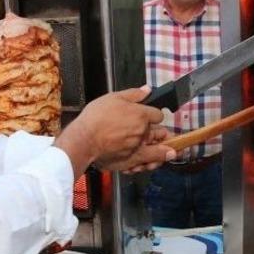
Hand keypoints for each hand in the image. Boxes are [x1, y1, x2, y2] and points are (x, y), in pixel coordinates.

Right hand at [53, 86, 175, 176]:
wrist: (84, 139)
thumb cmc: (95, 118)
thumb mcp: (113, 97)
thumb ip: (133, 94)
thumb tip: (147, 89)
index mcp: (141, 115)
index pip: (158, 115)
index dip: (154, 115)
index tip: (150, 116)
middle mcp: (142, 132)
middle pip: (160, 133)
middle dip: (161, 133)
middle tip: (162, 134)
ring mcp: (137, 148)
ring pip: (157, 151)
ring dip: (163, 152)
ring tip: (169, 152)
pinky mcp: (130, 161)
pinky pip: (145, 163)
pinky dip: (149, 163)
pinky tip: (149, 163)